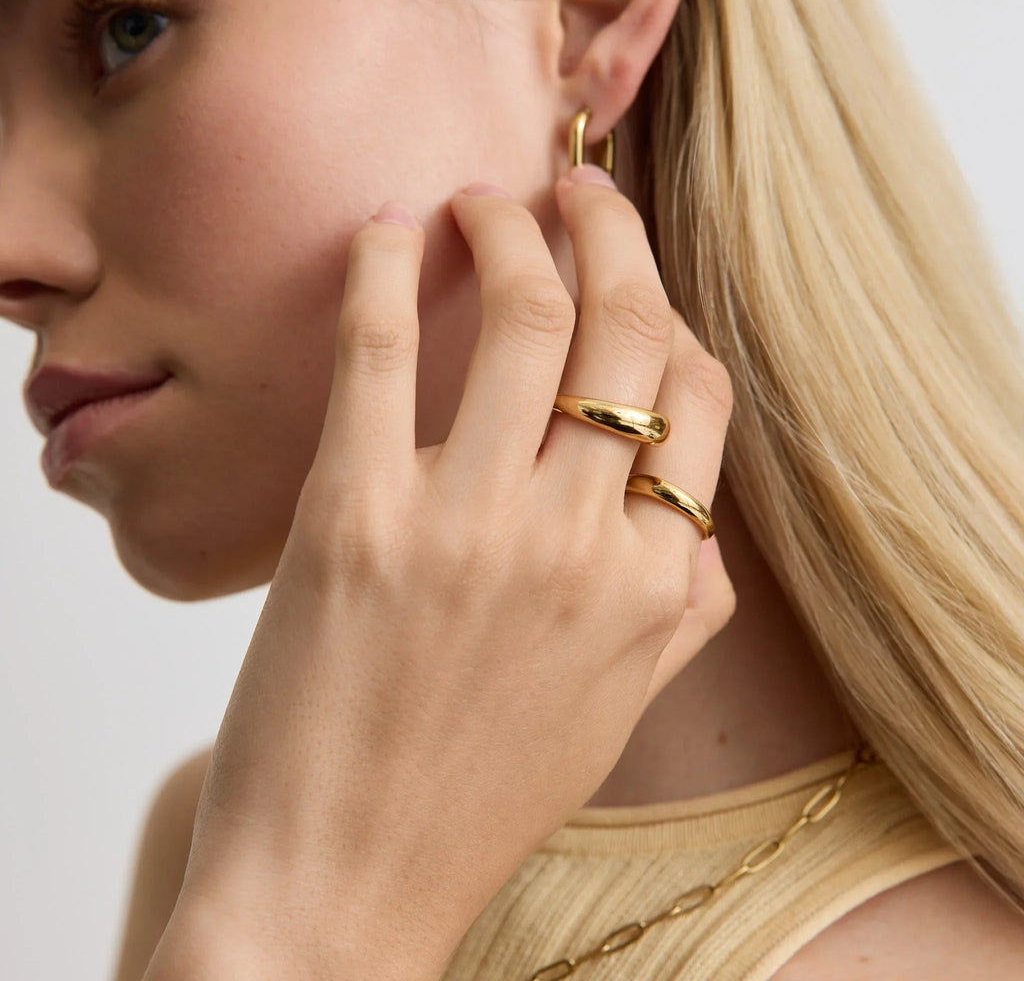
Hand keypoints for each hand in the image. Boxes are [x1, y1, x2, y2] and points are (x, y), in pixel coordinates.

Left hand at [175, 172, 734, 977]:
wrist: (344, 882)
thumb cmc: (480, 797)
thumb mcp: (618, 710)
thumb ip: (681, 610)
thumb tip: (703, 525)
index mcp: (651, 582)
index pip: (696, 398)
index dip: (668, 319)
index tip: (630, 282)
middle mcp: (576, 538)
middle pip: (624, 331)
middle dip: (609, 232)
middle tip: (574, 187)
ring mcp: (466, 522)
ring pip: (521, 318)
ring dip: (509, 228)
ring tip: (484, 198)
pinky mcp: (354, 518)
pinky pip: (376, 353)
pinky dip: (380, 269)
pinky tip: (386, 229)